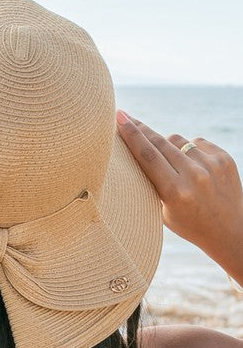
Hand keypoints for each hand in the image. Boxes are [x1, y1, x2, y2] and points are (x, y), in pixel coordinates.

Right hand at [116, 109, 242, 280]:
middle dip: (140, 129)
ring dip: (167, 146)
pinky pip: (195, 142)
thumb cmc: (188, 223)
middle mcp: (194, 176)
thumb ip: (151, 182)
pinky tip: (192, 168)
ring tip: (172, 166)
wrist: (229, 231)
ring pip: (177, 140)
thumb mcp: (163, 211)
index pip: (147, 156)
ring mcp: (212, 165)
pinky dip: (188, 151)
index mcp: (175, 193)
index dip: (131, 134)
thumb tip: (137, 146)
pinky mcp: (224, 158)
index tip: (119, 117)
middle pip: (159, 142)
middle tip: (125, 117)